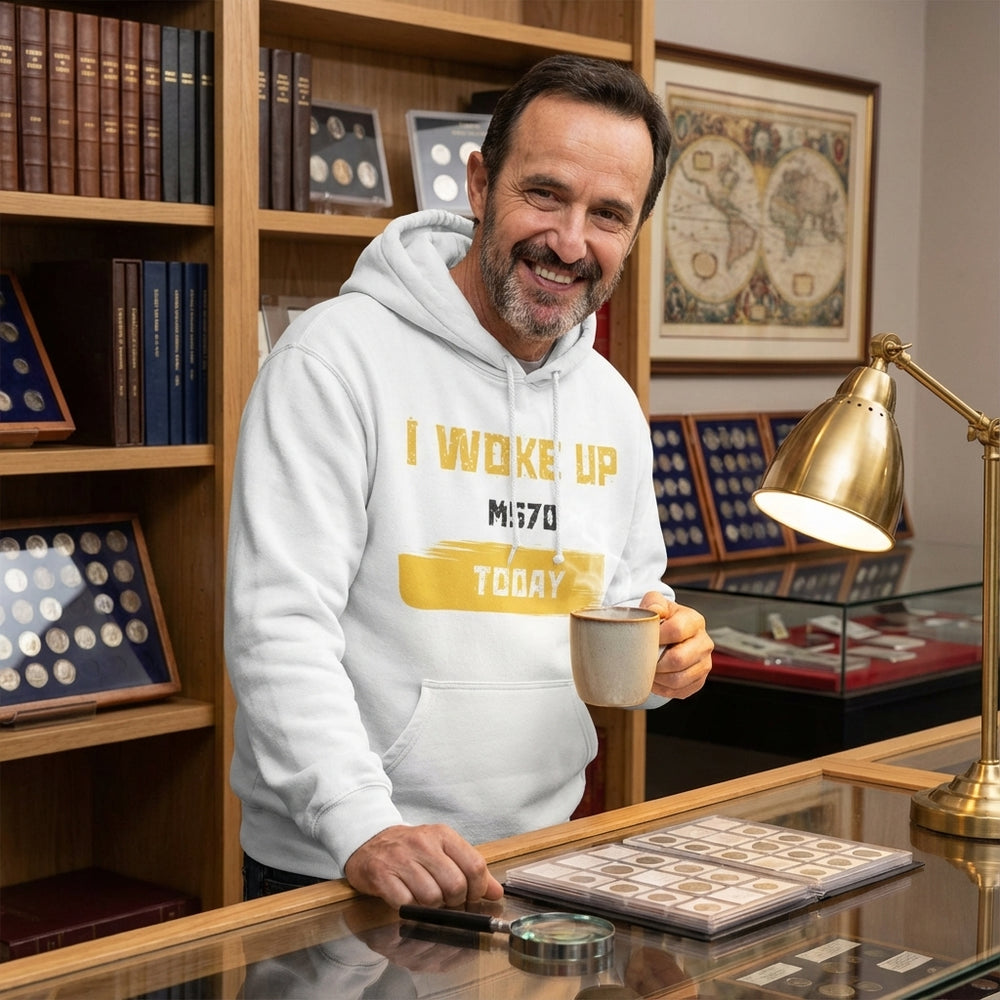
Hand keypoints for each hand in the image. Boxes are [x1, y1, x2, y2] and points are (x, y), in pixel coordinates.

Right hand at [344, 824, 504, 908]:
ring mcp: (401, 858)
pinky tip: (407, 899)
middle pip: (455, 885)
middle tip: (445, 900)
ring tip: (424, 898)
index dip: (478, 890)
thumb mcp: (443, 850)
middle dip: (454, 902)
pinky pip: (406, 903)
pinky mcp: (382, 874)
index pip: (474, 866)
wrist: (369, 841)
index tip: (471, 897)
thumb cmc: (411, 849)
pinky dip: (410, 908)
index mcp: (443, 835)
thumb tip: (497, 893)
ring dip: (431, 907)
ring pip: (432, 898)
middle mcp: (423, 843)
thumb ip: (470, 869)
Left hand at [640, 592, 712, 699]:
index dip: (657, 637)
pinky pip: (679, 691)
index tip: (644, 640)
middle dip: (655, 662)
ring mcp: (704, 663)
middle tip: (641, 660)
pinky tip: (654, 680)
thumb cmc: (660, 619)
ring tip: (646, 671)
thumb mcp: (656, 603)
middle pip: (678, 659)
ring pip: (678, 679)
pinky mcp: (699, 681)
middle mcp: (704, 643)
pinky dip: (662, 689)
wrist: (669, 634)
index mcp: (694, 621)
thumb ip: (653, 602)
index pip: (677, 630)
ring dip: (657, 678)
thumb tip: (655, 611)